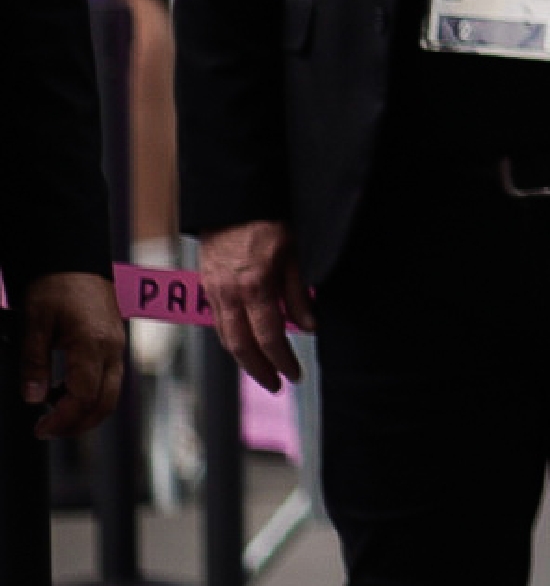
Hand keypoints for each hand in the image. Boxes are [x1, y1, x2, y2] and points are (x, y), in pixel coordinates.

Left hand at [16, 271, 124, 437]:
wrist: (77, 262)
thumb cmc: (56, 286)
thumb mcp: (34, 322)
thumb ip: (33, 361)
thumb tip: (32, 398)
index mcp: (93, 343)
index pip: (84, 396)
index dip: (63, 419)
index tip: (40, 428)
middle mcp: (112, 348)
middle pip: (105, 403)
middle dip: (76, 425)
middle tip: (45, 430)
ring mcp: (117, 347)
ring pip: (111, 395)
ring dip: (84, 414)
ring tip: (53, 416)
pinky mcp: (115, 346)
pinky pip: (110, 381)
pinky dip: (90, 397)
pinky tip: (64, 394)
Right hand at [198, 220, 312, 392]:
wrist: (233, 200)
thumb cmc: (269, 222)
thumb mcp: (295, 255)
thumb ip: (299, 294)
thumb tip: (309, 327)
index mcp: (254, 287)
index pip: (269, 337)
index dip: (282, 361)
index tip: (294, 375)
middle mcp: (229, 294)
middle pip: (240, 346)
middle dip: (258, 370)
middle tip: (275, 385)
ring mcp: (213, 291)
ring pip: (225, 336)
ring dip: (243, 358)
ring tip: (262, 370)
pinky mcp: (205, 285)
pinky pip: (217, 320)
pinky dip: (231, 337)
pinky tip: (244, 342)